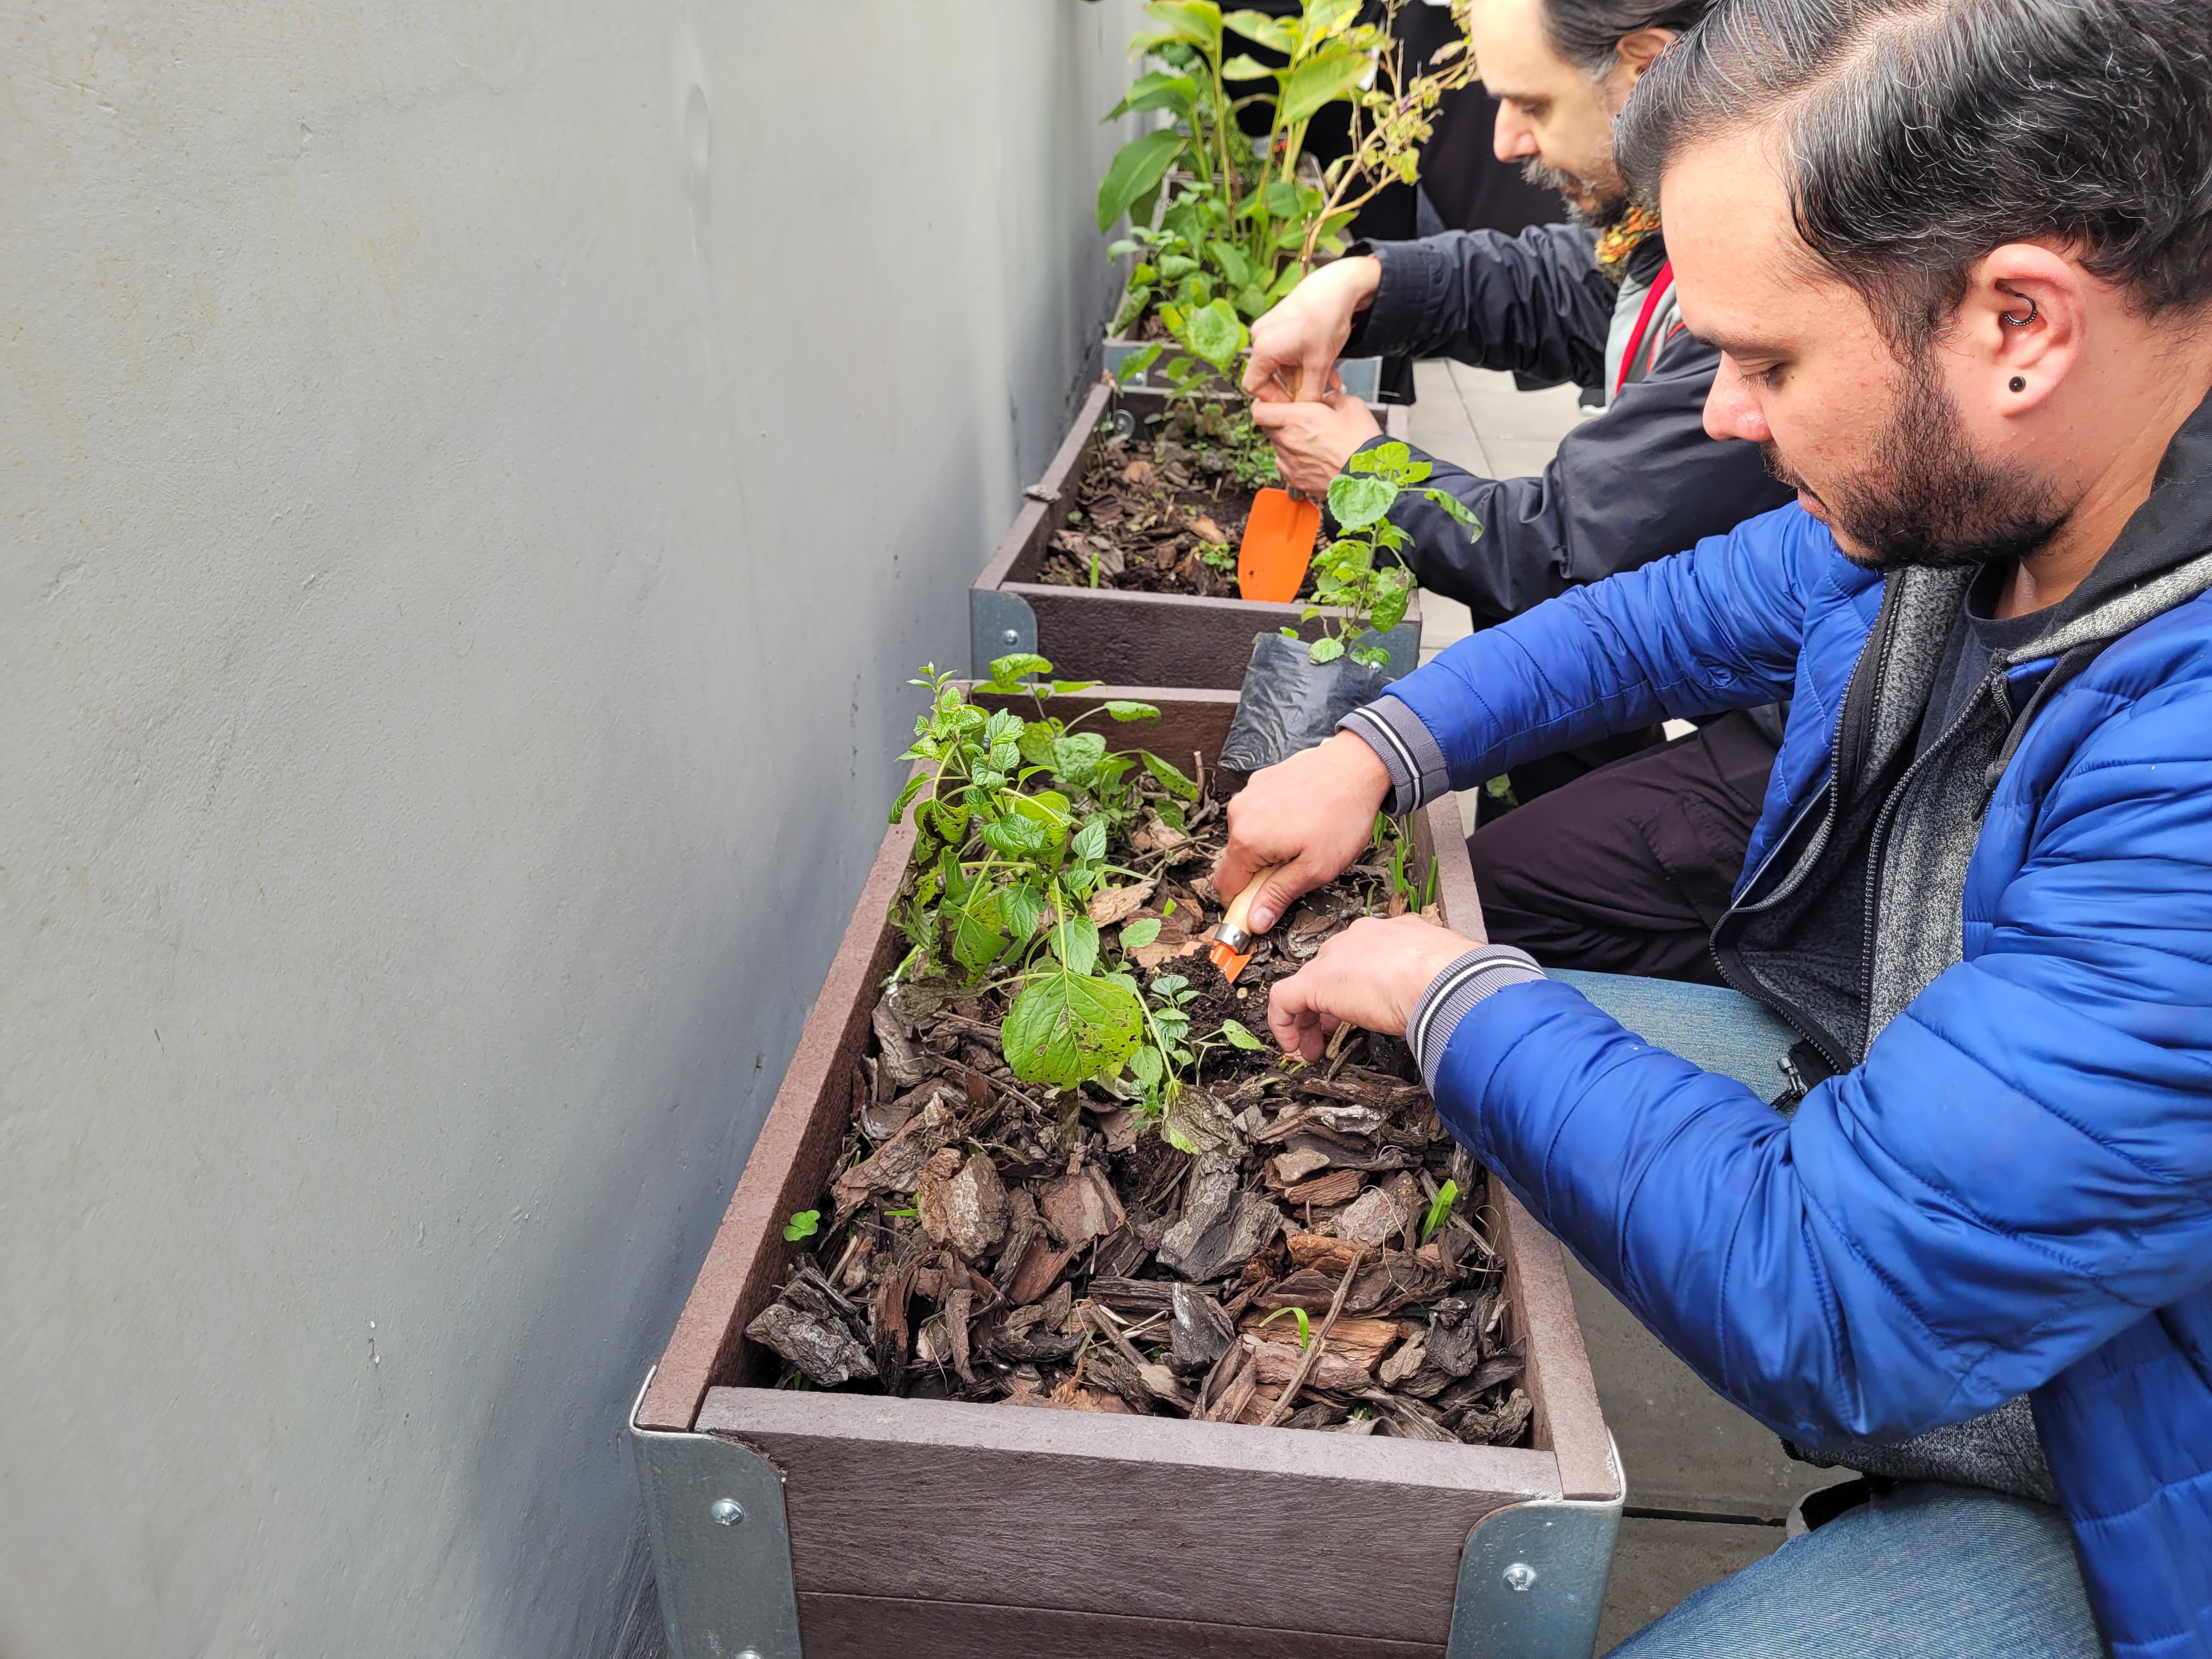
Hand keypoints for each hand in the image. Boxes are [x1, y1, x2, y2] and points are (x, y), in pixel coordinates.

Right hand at [1212, 733, 1391, 936]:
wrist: (1358, 763)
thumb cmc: (1341, 816)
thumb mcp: (1315, 868)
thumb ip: (1279, 895)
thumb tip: (1254, 922)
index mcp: (1246, 840)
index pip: (1224, 886)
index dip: (1241, 903)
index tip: (1262, 908)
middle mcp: (1238, 814)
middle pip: (1237, 860)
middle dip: (1261, 871)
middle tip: (1298, 868)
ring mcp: (1249, 794)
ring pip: (1249, 835)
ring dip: (1269, 845)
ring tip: (1305, 838)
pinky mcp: (1262, 780)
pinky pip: (1259, 813)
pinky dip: (1275, 822)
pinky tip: (1304, 817)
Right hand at [1243, 256, 1381, 406]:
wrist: (1337, 286)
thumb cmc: (1327, 319)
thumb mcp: (1320, 363)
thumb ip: (1310, 393)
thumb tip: (1304, 410)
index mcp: (1264, 348)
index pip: (1254, 386)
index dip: (1273, 399)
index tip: (1293, 404)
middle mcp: (1260, 337)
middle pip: (1268, 374)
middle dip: (1293, 387)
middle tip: (1312, 395)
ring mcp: (1269, 328)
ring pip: (1283, 363)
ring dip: (1304, 375)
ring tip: (1328, 381)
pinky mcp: (1280, 322)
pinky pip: (1287, 350)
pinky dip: (1304, 361)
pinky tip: (1326, 367)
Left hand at [1250, 391, 1382, 496]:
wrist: (1368, 479)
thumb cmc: (1361, 444)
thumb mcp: (1351, 406)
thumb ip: (1330, 398)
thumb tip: (1325, 398)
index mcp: (1297, 420)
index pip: (1259, 410)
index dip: (1263, 404)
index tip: (1273, 402)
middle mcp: (1288, 442)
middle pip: (1267, 427)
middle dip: (1279, 420)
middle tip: (1298, 418)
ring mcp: (1290, 463)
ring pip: (1277, 445)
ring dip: (1288, 440)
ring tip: (1311, 440)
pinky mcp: (1295, 479)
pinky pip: (1285, 464)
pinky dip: (1293, 458)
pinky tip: (1312, 456)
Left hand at [1269, 915, 1479, 1061]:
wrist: (1445, 980)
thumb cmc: (1456, 981)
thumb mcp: (1444, 977)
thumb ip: (1434, 985)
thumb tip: (1443, 1005)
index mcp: (1396, 934)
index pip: (1365, 955)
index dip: (1358, 986)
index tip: (1364, 1009)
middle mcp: (1362, 938)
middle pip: (1333, 967)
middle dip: (1331, 1002)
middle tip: (1334, 1030)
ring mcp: (1337, 957)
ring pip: (1308, 982)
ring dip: (1310, 1017)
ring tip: (1313, 1046)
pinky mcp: (1317, 981)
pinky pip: (1285, 999)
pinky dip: (1284, 1023)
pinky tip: (1294, 1046)